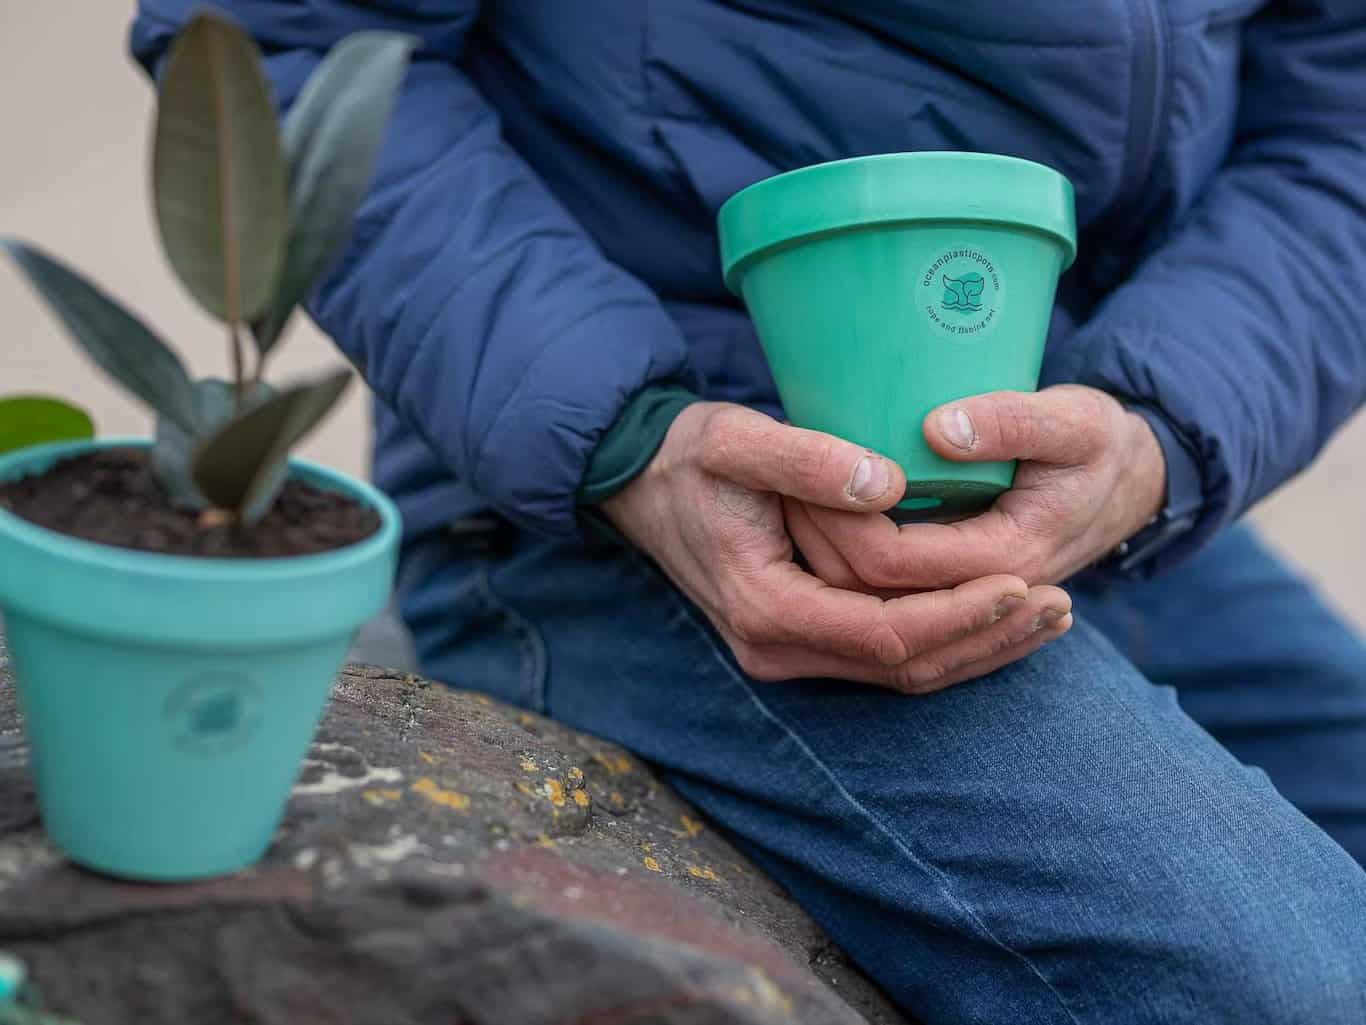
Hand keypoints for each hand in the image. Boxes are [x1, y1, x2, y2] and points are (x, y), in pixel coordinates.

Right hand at [600, 402, 1072, 692]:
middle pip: (904, 667)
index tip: (1022, 580)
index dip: (958, 613)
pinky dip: (948, 640)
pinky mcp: (802, 637)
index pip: (884, 634)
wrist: (641, 484)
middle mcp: (776, 647)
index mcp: (764, 607)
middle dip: (986, 638)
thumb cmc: (688, 456)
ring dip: (978, 647)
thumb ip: (804, 459)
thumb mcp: (733, 439)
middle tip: (1061, 603)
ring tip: (1051, 614)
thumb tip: (887, 483)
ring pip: (902, 672)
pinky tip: (997, 616)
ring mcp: (788, 650)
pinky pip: (887, 657)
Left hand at [785, 386, 1166, 592]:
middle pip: (870, 593)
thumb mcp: (1074, 419)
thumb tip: (939, 430)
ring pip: (871, 605)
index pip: (893, 561)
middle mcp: (979, 595)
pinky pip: (888, 599)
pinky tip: (818, 526)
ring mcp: (965, 602)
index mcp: (1007, 559)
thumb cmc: (1100, 444)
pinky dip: (846, 568)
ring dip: (825, 559)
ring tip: (786, 501)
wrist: (1128, 484)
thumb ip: (1013, 421)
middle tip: (779, 488)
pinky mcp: (952, 593)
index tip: (801, 475)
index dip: (839, 523)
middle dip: (819, 543)